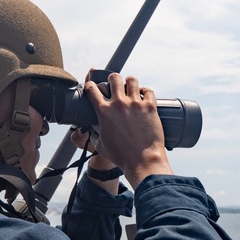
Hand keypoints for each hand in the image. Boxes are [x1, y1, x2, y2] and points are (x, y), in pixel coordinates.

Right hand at [84, 73, 172, 189]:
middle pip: (114, 78)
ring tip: (131, 87)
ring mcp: (136, 104)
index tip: (93, 86)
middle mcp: (119, 104)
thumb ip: (92, 135)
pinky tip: (144, 95)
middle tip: (115, 84)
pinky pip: (148, 90)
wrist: (142, 160)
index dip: (91, 85)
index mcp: (104, 111)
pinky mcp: (150, 107)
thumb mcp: (100, 146)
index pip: (92, 89)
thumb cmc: (121, 156)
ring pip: (132, 80)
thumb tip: (88, 132)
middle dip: (113, 79)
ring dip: (130, 82)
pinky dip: (145, 91)